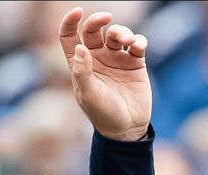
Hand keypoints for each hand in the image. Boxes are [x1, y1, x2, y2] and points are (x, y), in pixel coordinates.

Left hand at [58, 7, 151, 141]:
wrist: (127, 128)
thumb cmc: (103, 114)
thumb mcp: (89, 95)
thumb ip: (82, 71)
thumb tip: (80, 47)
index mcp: (80, 63)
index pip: (69, 37)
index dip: (70, 22)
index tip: (77, 12)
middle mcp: (97, 57)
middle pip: (93, 29)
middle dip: (98, 20)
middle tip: (106, 18)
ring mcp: (116, 58)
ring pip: (116, 33)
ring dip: (121, 31)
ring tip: (127, 42)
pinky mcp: (135, 62)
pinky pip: (137, 43)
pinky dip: (138, 40)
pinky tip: (137, 47)